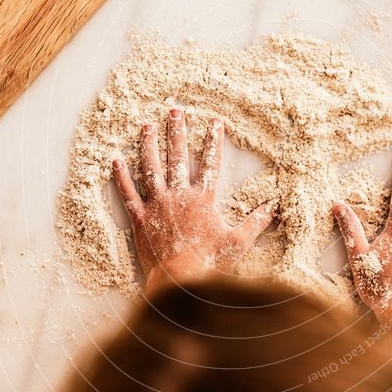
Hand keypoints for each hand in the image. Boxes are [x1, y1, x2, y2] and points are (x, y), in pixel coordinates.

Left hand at [113, 109, 274, 293]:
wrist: (179, 281)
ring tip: (147, 126)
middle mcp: (178, 195)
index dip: (213, 140)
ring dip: (149, 146)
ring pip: (151, 168)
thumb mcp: (239, 241)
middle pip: (178, 157)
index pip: (210, 163)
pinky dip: (121, 177)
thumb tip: (275, 206)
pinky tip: (116, 160)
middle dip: (177, 132)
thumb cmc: (210, 262)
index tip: (214, 121)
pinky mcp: (140, 219)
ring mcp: (156, 205)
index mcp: (203, 199)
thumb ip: (256, 221)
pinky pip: (128, 194)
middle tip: (175, 110)